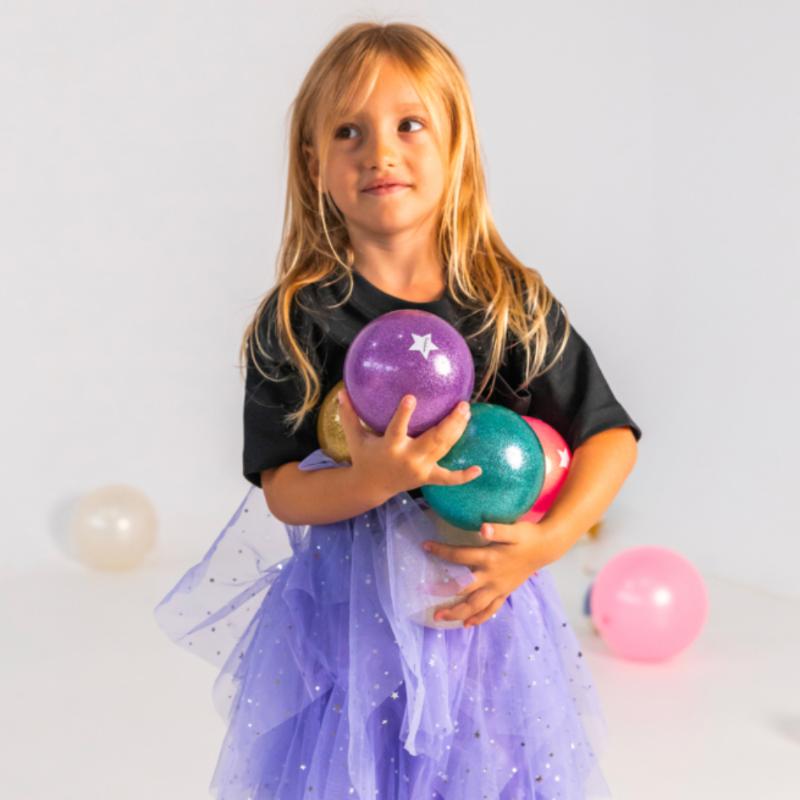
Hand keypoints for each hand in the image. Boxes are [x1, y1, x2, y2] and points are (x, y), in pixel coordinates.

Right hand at [337, 389, 481, 499]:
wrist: (371, 487)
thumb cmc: (364, 457)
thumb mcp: (355, 438)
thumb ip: (349, 415)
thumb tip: (342, 391)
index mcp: (390, 447)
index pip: (397, 429)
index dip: (404, 414)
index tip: (411, 398)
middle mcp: (408, 458)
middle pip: (433, 440)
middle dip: (448, 423)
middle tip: (462, 405)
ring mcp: (420, 469)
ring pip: (444, 450)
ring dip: (457, 432)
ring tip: (466, 413)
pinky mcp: (428, 478)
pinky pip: (448, 479)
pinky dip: (463, 477)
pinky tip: (478, 469)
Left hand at [421, 519, 558, 626]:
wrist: (546, 548)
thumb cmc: (527, 536)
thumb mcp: (514, 530)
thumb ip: (498, 530)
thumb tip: (483, 528)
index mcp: (490, 559)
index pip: (460, 556)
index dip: (441, 551)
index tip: (425, 546)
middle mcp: (492, 577)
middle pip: (464, 589)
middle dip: (444, 593)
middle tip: (424, 595)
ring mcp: (499, 588)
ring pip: (475, 605)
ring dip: (457, 612)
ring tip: (440, 618)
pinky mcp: (505, 592)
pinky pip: (491, 609)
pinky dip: (479, 618)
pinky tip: (467, 624)